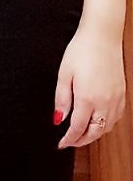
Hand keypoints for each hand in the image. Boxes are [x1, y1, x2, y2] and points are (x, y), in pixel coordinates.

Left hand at [54, 24, 126, 148]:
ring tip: (82, 133)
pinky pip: (116, 117)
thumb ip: (61, 100)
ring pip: (108, 126)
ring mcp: (116, 98)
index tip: (61, 144)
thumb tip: (58, 119)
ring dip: (95, 133)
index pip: (78, 128)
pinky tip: (98, 120)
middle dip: (82, 141)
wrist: (102, 36)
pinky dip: (107, 124)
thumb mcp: (64, 75)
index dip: (69, 139)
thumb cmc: (81, 52)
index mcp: (88, 98)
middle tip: (70, 142)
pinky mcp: (122, 93)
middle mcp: (105, 101)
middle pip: (95, 132)